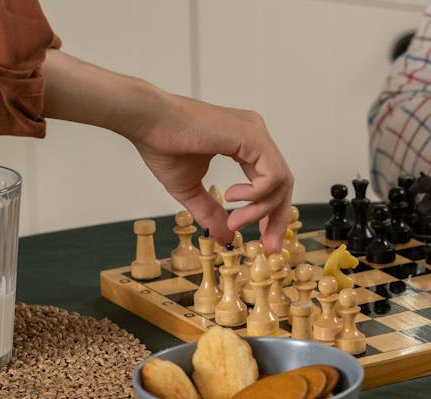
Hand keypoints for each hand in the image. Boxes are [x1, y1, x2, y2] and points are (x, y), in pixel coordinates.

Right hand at [128, 96, 294, 251]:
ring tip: (234, 221)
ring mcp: (256, 133)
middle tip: (270, 246)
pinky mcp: (252, 136)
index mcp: (244, 144)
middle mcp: (255, 135)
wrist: (147, 121)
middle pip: (283, 184)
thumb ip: (210, 212)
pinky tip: (232, 197)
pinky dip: (257, 195)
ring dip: (260, 211)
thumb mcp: (190, 189)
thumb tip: (226, 238)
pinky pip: (273, 175)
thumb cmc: (162, 145)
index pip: (271, 182)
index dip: (271, 213)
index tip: (264, 239)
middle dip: (278, 219)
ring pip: (280, 182)